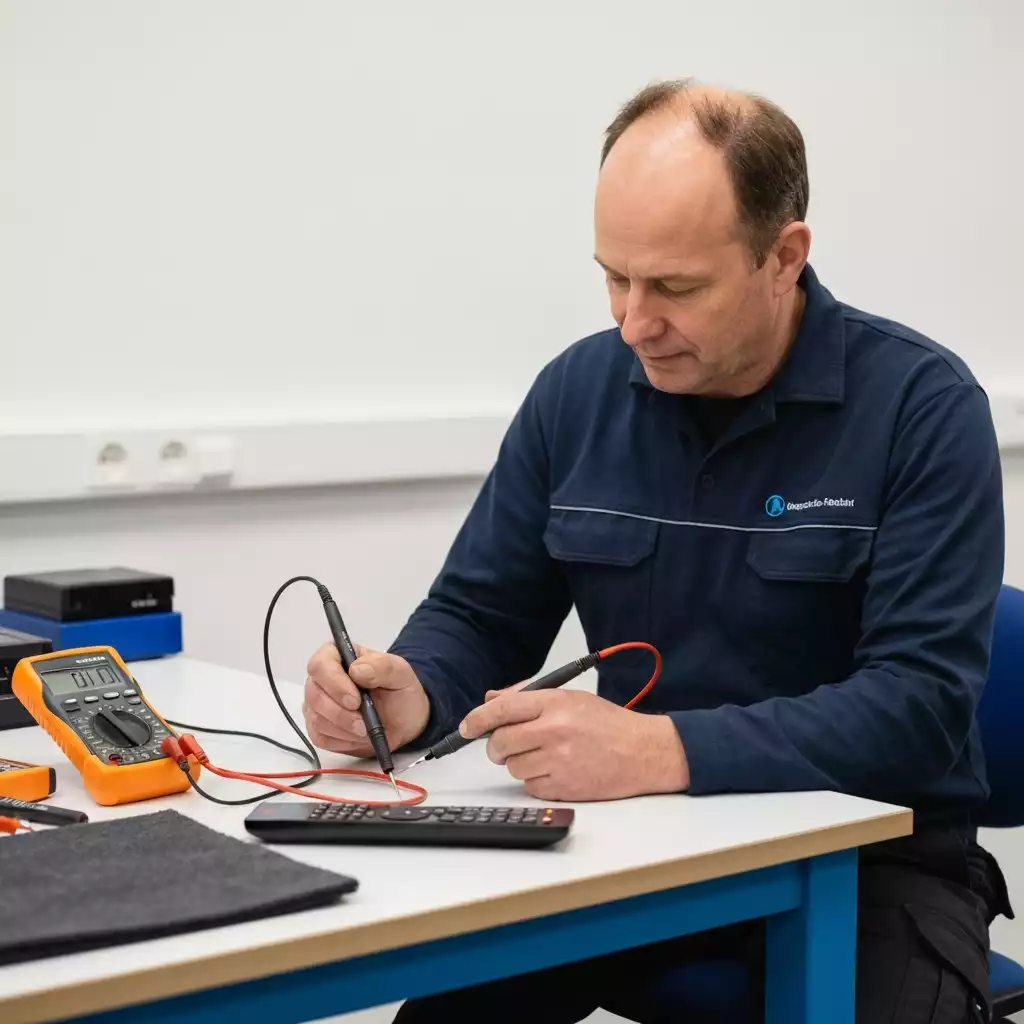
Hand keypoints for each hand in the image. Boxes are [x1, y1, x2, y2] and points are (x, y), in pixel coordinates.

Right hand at [303, 643, 429, 756]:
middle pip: (314, 695)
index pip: (320, 664)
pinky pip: (320, 737)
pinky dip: (342, 740)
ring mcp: (317, 704)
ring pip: (316, 719)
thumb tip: (356, 669)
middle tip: (363, 722)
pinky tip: (359, 735)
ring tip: (366, 728)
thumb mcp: (400, 674)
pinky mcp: (318, 728)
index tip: (355, 700)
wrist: (404, 721)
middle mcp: (321, 679)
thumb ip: (382, 666)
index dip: (334, 682)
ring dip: (344, 728)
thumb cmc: (399, 692)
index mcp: (338, 656)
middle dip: (340, 713)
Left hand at [460, 688, 689, 800]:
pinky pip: (529, 786)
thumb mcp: (571, 698)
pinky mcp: (564, 787)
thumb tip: (491, 700)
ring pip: (512, 766)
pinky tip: (555, 770)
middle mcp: (554, 730)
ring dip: (519, 762)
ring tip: (544, 755)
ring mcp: (559, 760)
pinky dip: (535, 780)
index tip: (466, 727)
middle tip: (506, 745)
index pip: (502, 709)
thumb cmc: (609, 724)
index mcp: (555, 703)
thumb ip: (528, 697)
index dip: (477, 719)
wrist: (644, 752)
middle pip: (501, 741)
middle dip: (496, 746)